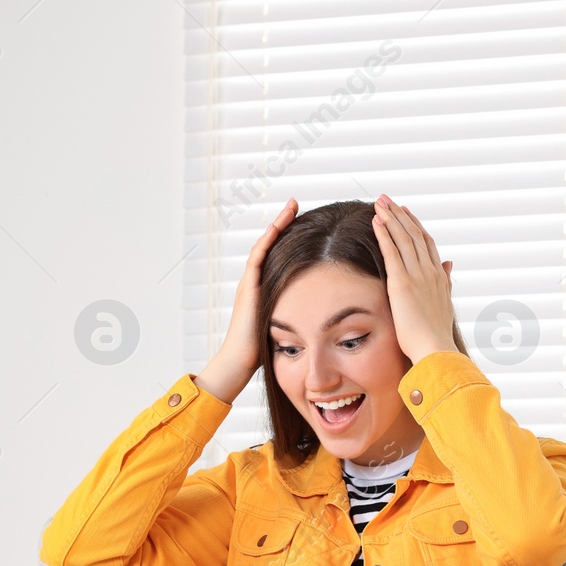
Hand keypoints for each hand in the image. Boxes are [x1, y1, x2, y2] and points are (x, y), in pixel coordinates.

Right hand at [199, 198, 298, 402]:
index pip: (278, 255)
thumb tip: (324, 313)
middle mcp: (255, 280)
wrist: (242, 361)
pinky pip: (258, 257)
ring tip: (291, 206)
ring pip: (264, 244)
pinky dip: (268, 240)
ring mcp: (249, 282)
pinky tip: (278, 226)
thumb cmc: (264, 351)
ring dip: (277, 224)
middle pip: (271, 244)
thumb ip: (300, 315)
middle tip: (297, 204)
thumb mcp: (289, 326)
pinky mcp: (248, 287)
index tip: (305, 222)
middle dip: (284, 223)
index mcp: (265, 288)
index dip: (290, 237)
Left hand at [371, 194, 456, 363]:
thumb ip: (445, 282)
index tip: (406, 211)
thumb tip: (449, 265)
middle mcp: (431, 271)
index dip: (416, 225)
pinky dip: (384, 234)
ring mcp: (418, 275)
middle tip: (388, 199)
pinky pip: (392, 252)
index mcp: (439, 277)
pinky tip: (376, 221)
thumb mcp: (444, 304)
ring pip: (404, 238)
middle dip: (400, 215)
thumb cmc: (436, 335)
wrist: (435, 348)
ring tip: (379, 203)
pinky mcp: (402, 283)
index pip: (427, 244)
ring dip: (391, 218)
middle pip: (415, 235)